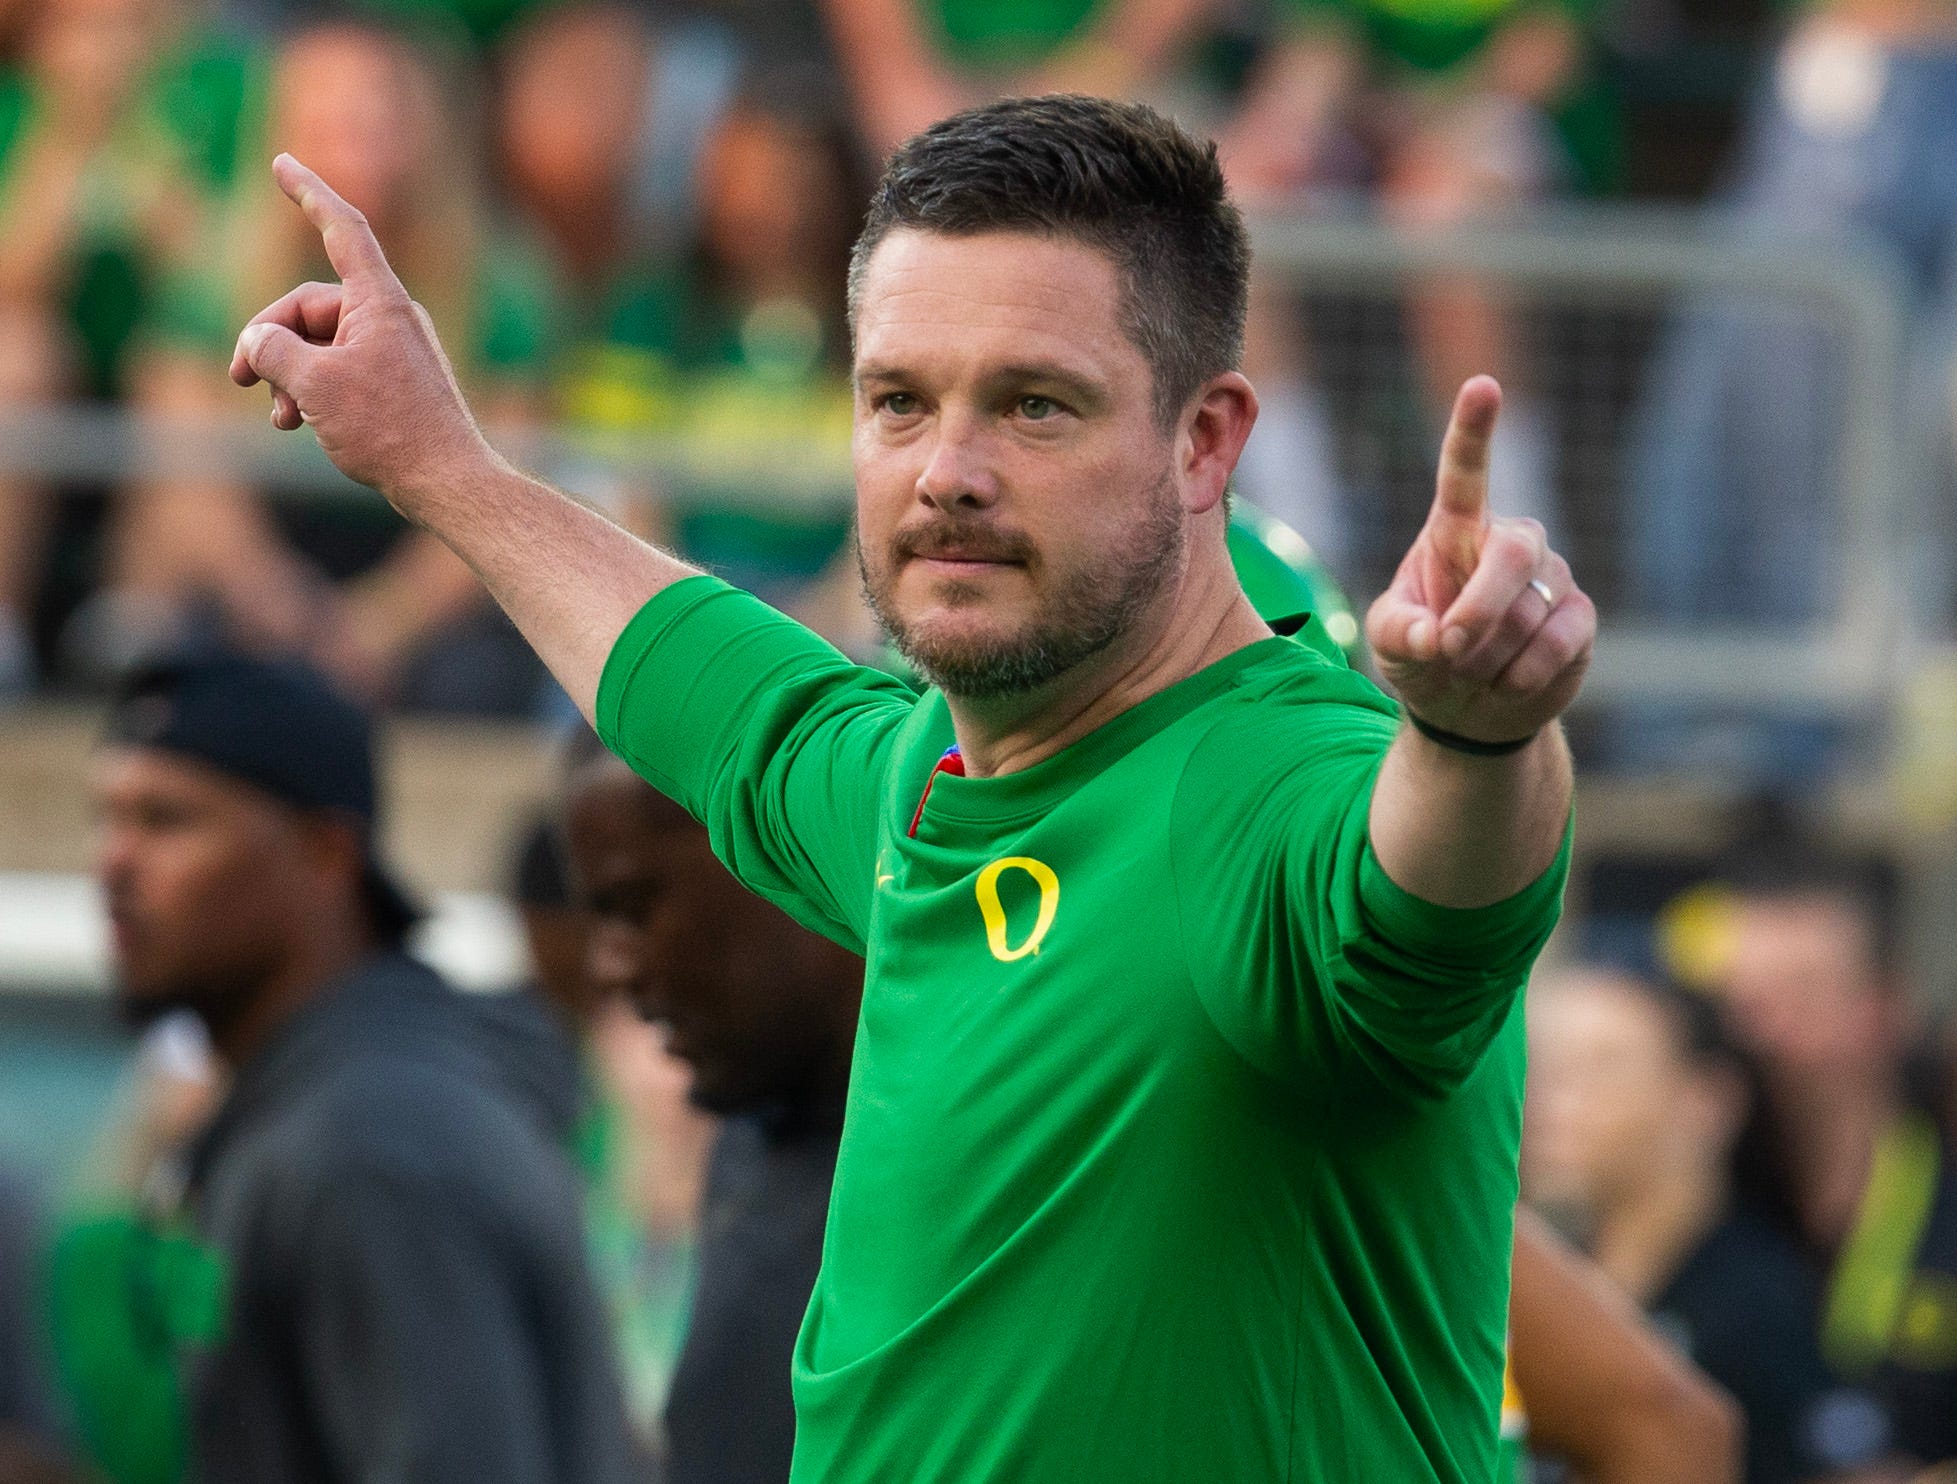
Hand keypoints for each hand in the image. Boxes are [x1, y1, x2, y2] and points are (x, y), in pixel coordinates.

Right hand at [230, 155, 495, 511]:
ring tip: (277, 417)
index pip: (343, 229)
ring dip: (288, 375)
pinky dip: (313, 391)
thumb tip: (258, 341)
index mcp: (380, 302)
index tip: (281, 162)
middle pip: (309, 306)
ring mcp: (394, 351)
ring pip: (320, 344)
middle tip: (237, 378)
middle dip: (268, 339)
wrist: (447, 482)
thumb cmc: (389, 431)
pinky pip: (340, 370)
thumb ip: (272, 350)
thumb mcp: (314, 386)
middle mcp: (391, 318)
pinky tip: (295, 425)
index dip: (310, 193)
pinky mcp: (394, 383)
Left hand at [1366, 376, 1593, 744]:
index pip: (1465, 472)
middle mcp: (1511, 542)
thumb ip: (1397, 632)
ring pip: (1528, 612)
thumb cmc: (1422, 657)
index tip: (1482, 385)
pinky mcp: (1581, 618)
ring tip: (1470, 671)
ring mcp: (1551, 577)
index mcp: (1457, 530)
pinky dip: (1522, 673)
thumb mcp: (1390, 643)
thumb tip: (1432, 635)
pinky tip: (1506, 682)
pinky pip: (1559, 641)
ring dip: (1488, 656)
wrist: (1465, 708)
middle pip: (1513, 552)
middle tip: (1447, 648)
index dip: (1473, 430)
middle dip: (1479, 608)